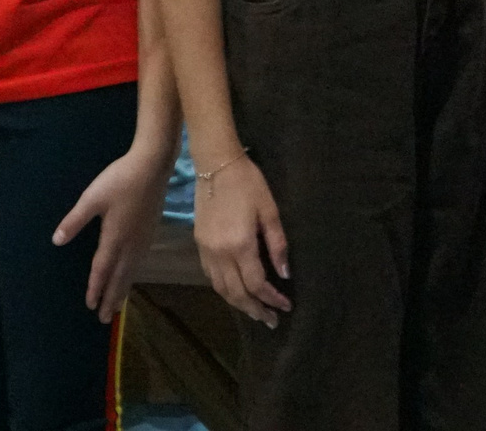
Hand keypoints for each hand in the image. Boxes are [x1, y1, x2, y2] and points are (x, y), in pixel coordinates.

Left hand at [55, 143, 174, 322]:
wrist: (153, 165)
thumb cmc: (120, 180)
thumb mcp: (92, 198)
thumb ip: (75, 221)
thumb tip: (57, 241)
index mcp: (115, 237)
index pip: (102, 269)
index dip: (96, 288)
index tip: (90, 306)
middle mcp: (131, 244)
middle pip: (120, 277)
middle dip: (111, 298)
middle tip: (104, 319)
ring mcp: (143, 238)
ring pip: (131, 271)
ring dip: (123, 290)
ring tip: (118, 306)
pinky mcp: (150, 231)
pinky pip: (139, 263)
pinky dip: (132, 275)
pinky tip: (131, 275)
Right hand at [191, 154, 290, 327]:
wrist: (216, 165)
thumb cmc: (249, 183)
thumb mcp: (270, 210)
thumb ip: (277, 244)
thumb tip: (284, 274)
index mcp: (239, 245)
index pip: (256, 284)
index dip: (271, 299)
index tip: (286, 306)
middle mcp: (219, 253)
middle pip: (236, 293)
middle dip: (255, 310)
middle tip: (271, 321)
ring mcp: (206, 251)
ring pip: (221, 289)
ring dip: (238, 304)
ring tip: (255, 312)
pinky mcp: (199, 245)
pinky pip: (211, 277)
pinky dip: (225, 290)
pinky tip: (236, 292)